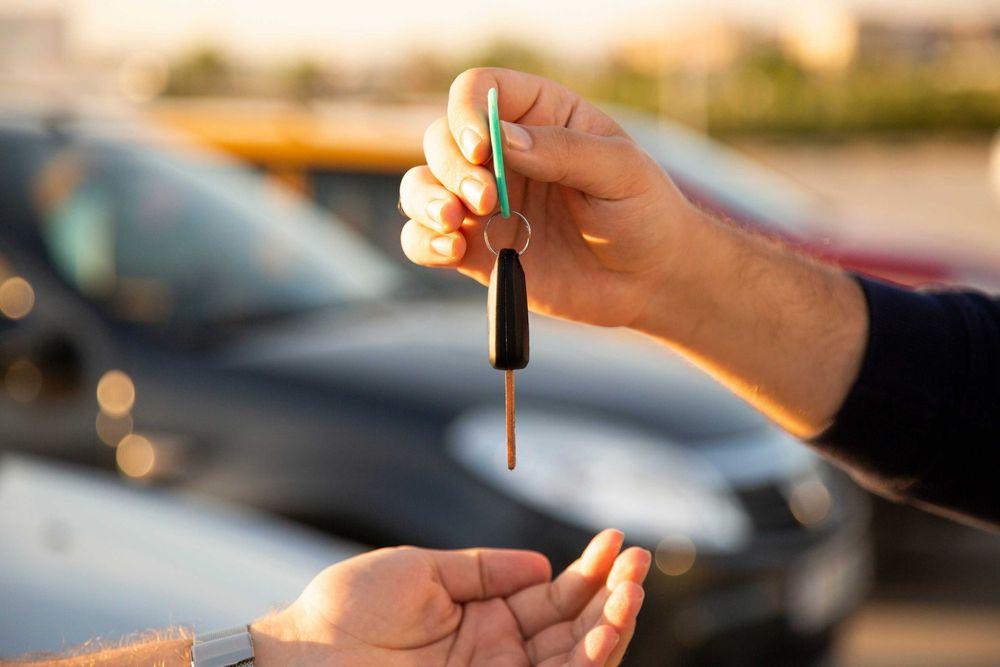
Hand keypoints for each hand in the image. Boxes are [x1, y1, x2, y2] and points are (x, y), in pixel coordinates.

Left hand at [252, 529, 649, 665]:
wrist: (302, 655)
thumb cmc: (349, 609)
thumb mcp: (423, 569)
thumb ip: (485, 568)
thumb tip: (543, 562)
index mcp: (483, 615)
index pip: (552, 595)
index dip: (588, 570)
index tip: (614, 540)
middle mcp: (498, 651)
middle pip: (573, 627)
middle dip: (612, 595)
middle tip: (637, 560)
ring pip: (574, 658)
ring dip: (611, 625)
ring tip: (633, 586)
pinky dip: (589, 657)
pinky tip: (609, 626)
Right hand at [399, 67, 700, 327]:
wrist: (648, 280)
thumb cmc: (644, 212)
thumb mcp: (620, 171)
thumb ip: (564, 151)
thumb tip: (502, 139)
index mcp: (539, 116)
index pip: (479, 91)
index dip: (467, 113)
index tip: (482, 149)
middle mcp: (501, 155)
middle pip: (441, 138)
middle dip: (452, 167)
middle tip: (486, 200)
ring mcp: (484, 204)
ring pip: (421, 186)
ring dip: (425, 201)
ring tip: (454, 224)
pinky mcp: (476, 250)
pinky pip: (424, 239)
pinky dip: (424, 243)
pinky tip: (450, 251)